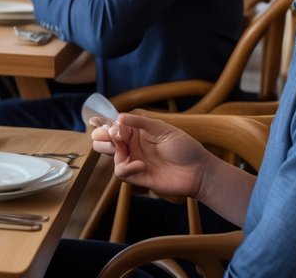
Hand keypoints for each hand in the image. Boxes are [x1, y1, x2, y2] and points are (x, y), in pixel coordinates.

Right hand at [91, 113, 210, 199]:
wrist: (198, 171)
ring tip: (122, 147)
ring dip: (112, 149)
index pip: (114, 126)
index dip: (105, 124)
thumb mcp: (162, 129)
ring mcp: (134, 161)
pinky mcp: (137, 177)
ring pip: (110, 156)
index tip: (97, 122)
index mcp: (137, 131)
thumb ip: (139, 122)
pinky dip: (127, 167)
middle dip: (101, 136)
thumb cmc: (184, 147)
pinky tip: (140, 164)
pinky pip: (122, 172)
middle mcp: (132, 145)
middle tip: (107, 135)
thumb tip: (118, 118)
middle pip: (105, 141)